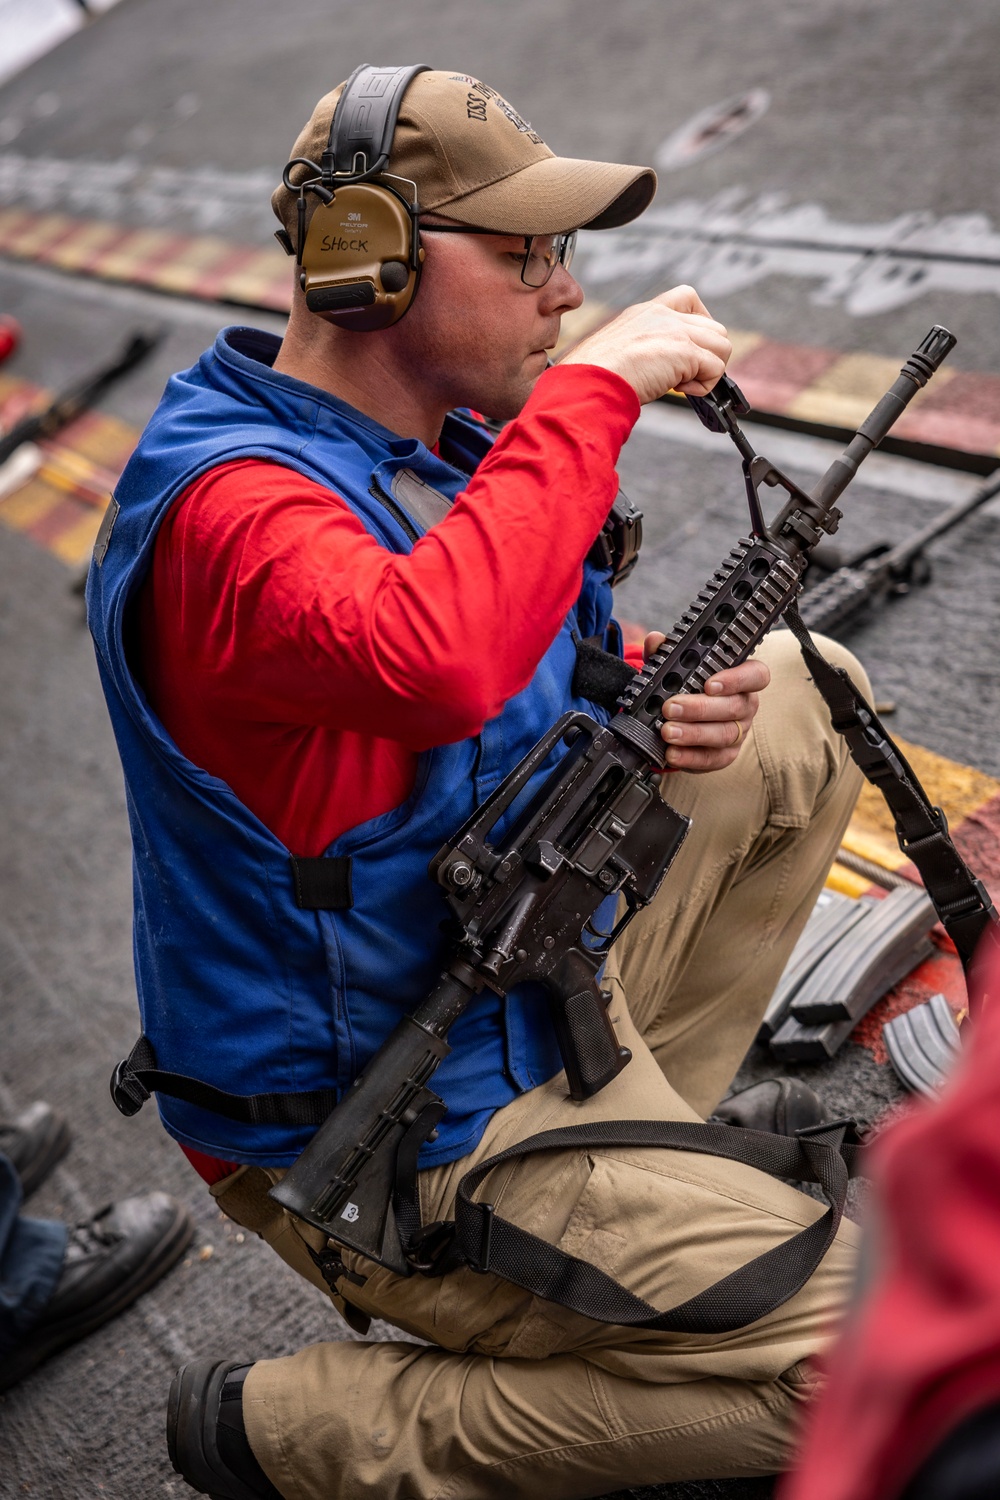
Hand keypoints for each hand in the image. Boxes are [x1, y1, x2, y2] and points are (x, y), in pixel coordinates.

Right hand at [560, 285, 731, 403]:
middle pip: (714, 326)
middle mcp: (663, 315)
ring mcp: (676, 331)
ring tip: (682, 384)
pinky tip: (680, 391)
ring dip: (709, 370)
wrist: (588, 380)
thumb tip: (668, 370)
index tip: (689, 349)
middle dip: (706, 355)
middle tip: (682, 376)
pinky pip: (716, 368)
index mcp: (646, 312)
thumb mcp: (622, 350)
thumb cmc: (595, 374)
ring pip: (722, 345)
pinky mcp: (684, 351)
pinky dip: (704, 386)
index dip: (699, 324)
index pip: (688, 298)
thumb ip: (648, 349)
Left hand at [643, 634, 769, 771]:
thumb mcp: (677, 667)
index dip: (737, 680)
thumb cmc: (688, 687)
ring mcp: (738, 733)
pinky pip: (712, 759)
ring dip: (693, 734)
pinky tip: (672, 753)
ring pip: (723, 735)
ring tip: (667, 731)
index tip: (710, 684)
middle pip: (733, 707)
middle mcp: (745, 705)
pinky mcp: (725, 755)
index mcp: (742, 679)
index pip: (756, 675)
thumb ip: (668, 654)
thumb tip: (656, 641)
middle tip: (671, 707)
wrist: (681, 717)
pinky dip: (690, 757)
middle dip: (700, 708)